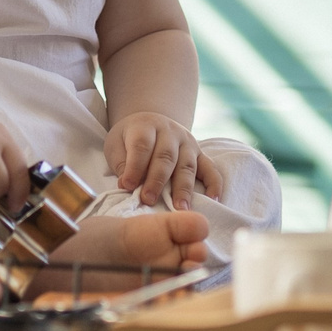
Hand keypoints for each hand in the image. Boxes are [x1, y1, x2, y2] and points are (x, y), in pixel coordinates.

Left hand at [104, 112, 222, 209]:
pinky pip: (211, 168)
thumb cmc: (129, 139)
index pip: (143, 145)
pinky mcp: (201, 154)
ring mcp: (188, 143)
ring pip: (187, 165)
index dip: (135, 166)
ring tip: (180, 209)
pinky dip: (214, 184)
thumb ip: (121, 163)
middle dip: (157, 181)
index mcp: (147, 127)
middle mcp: (170, 132)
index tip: (127, 186)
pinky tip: (213, 199)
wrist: (149, 121)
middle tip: (149, 201)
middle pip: (166, 157)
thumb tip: (127, 185)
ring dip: (184, 188)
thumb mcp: (116, 144)